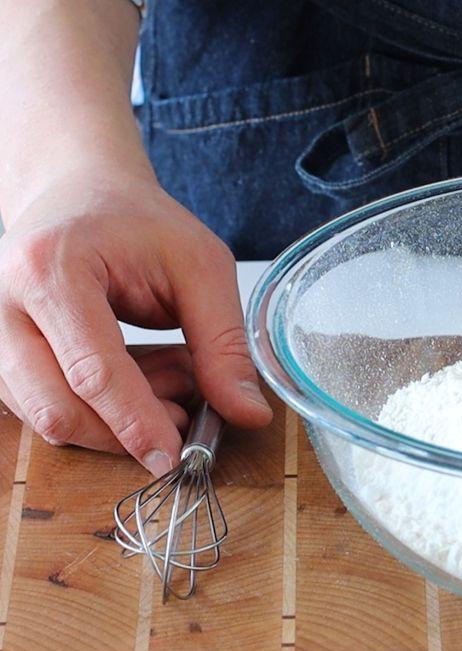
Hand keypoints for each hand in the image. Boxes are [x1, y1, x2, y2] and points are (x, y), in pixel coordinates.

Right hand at [0, 168, 272, 474]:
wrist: (81, 191)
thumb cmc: (139, 221)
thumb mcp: (202, 268)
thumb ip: (224, 344)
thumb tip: (248, 413)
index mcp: (52, 269)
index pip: (93, 371)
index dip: (135, 424)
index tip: (174, 458)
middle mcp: (2, 303)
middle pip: (56, 406)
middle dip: (124, 430)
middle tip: (184, 413)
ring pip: (45, 415)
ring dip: (116, 419)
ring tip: (171, 376)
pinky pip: (44, 405)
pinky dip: (99, 408)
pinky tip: (142, 376)